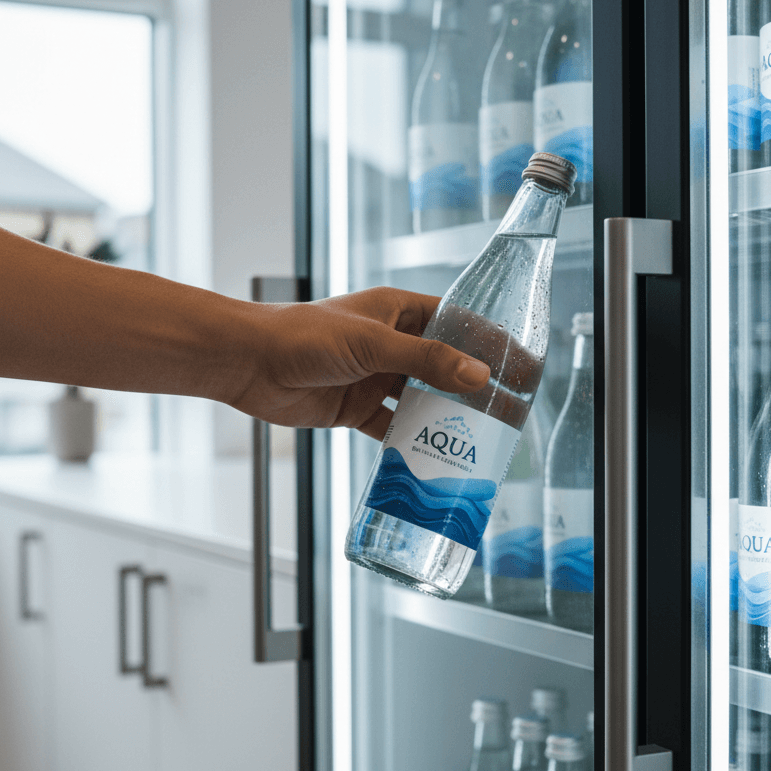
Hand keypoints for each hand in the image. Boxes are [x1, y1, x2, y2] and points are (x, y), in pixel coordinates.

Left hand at [231, 287, 490, 438]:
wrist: (248, 363)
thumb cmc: (303, 336)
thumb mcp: (372, 344)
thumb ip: (425, 360)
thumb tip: (478, 376)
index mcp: (398, 312)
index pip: (457, 324)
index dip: (490, 344)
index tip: (521, 366)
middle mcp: (390, 344)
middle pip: (444, 366)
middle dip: (475, 388)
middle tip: (510, 413)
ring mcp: (374, 378)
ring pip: (421, 400)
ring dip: (446, 418)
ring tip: (482, 440)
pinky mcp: (356, 409)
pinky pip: (393, 428)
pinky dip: (411, 443)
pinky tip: (434, 458)